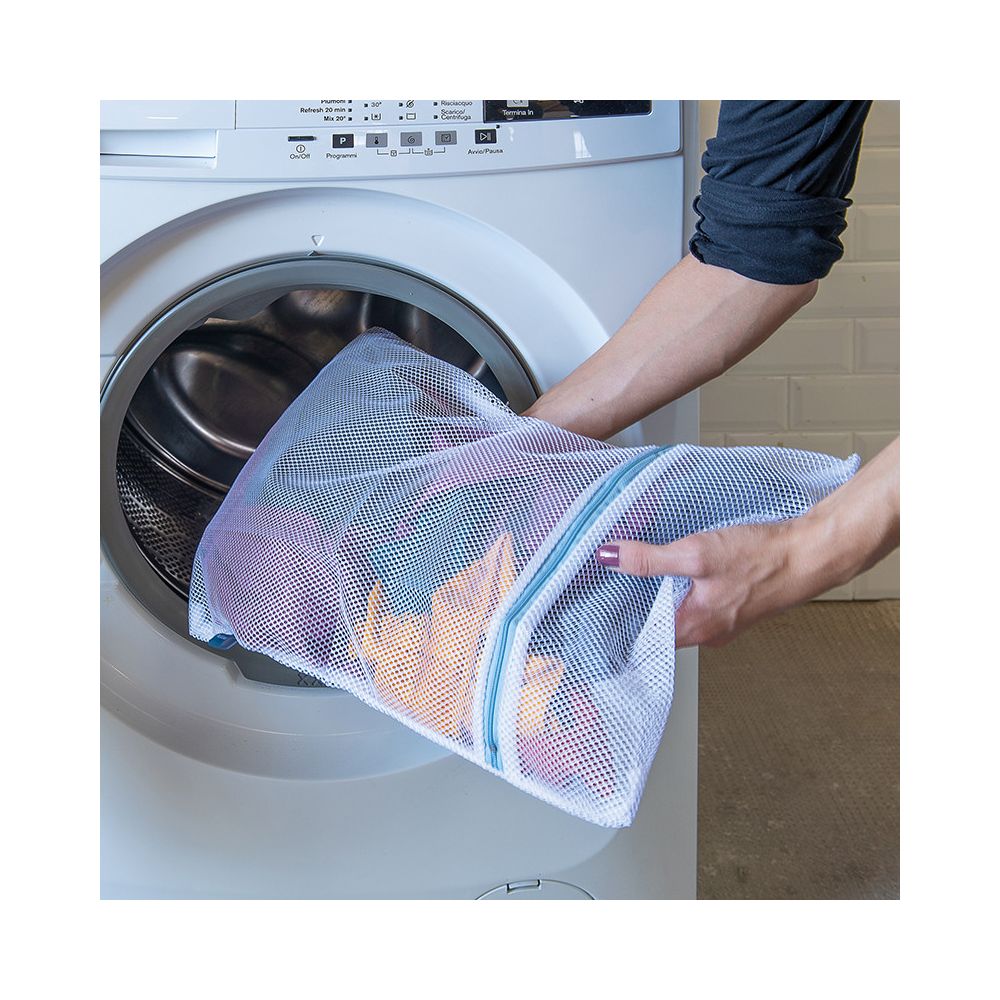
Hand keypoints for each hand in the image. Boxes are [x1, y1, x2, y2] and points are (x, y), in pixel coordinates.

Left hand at [595, 436, 899, 647]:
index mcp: (693, 628)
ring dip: (660, 595)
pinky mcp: (736, 604)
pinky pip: (699, 602)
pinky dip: (683, 588)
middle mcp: (708, 632)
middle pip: (659, 626)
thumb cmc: (761, 558)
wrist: (809, 554)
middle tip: (608, 586)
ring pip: (679, 612)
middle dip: (635, 607)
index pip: (642, 637)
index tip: (594, 609)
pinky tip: (678, 568)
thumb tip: (608, 557)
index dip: (617, 622)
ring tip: (636, 575)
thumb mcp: (696, 554)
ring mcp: (724, 620)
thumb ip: (649, 559)